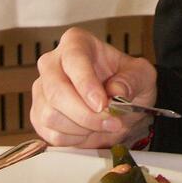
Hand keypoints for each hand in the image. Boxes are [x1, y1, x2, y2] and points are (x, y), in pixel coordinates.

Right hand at [30, 27, 157, 147]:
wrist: (121, 104)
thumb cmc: (128, 81)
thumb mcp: (143, 75)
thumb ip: (133, 79)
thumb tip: (116, 90)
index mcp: (76, 43)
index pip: (74, 60)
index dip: (86, 85)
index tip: (102, 104)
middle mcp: (53, 62)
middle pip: (56, 91)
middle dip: (85, 114)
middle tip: (111, 122)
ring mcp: (42, 89)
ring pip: (50, 115)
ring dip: (81, 128)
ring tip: (102, 124)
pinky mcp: (38, 114)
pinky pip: (50, 133)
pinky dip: (73, 139)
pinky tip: (88, 131)